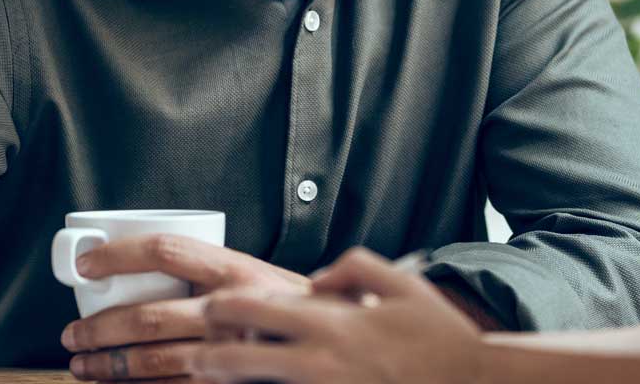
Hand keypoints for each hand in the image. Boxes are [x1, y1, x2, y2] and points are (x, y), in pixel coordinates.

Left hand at [60, 236, 310, 381]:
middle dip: (100, 328)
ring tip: (83, 364)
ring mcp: (230, 353)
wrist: (346, 345)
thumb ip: (221, 271)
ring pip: (154, 361)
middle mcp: (232, 310)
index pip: (165, 251)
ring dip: (109, 365)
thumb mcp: (267, 278)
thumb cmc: (302, 311)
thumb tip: (150, 258)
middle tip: (72, 333)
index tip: (87, 265)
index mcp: (237, 270)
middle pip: (148, 317)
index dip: (118, 256)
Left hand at [191, 249, 482, 383]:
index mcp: (331, 321)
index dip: (221, 309)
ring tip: (216, 378)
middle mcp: (318, 361)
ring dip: (229, 382)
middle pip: (236, 357)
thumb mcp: (403, 283)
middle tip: (200, 356)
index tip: (213, 312)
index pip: (250, 308)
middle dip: (208, 356)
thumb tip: (317, 281)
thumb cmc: (439, 338)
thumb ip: (353, 266)